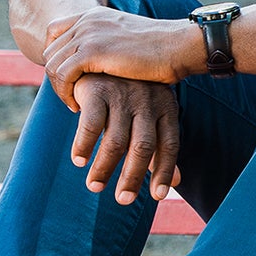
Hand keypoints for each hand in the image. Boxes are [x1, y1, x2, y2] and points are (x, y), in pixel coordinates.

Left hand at [43, 7, 194, 111]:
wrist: (180, 47)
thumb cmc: (163, 51)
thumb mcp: (128, 41)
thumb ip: (109, 45)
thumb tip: (100, 64)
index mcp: (95, 15)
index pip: (55, 32)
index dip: (57, 57)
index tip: (70, 78)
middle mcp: (88, 20)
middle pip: (51, 50)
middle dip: (57, 77)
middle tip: (72, 96)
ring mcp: (89, 34)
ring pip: (53, 64)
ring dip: (60, 89)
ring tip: (76, 104)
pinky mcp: (92, 51)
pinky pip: (62, 75)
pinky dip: (66, 93)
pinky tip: (79, 106)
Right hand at [70, 73, 181, 205]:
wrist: (100, 55)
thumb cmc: (130, 95)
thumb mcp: (150, 116)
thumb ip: (160, 148)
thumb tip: (176, 183)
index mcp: (166, 107)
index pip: (170, 144)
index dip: (165, 171)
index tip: (159, 196)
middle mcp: (147, 100)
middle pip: (143, 147)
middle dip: (133, 176)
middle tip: (123, 200)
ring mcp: (122, 94)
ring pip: (115, 141)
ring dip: (104, 168)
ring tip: (94, 187)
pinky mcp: (97, 90)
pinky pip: (90, 125)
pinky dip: (84, 145)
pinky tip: (79, 160)